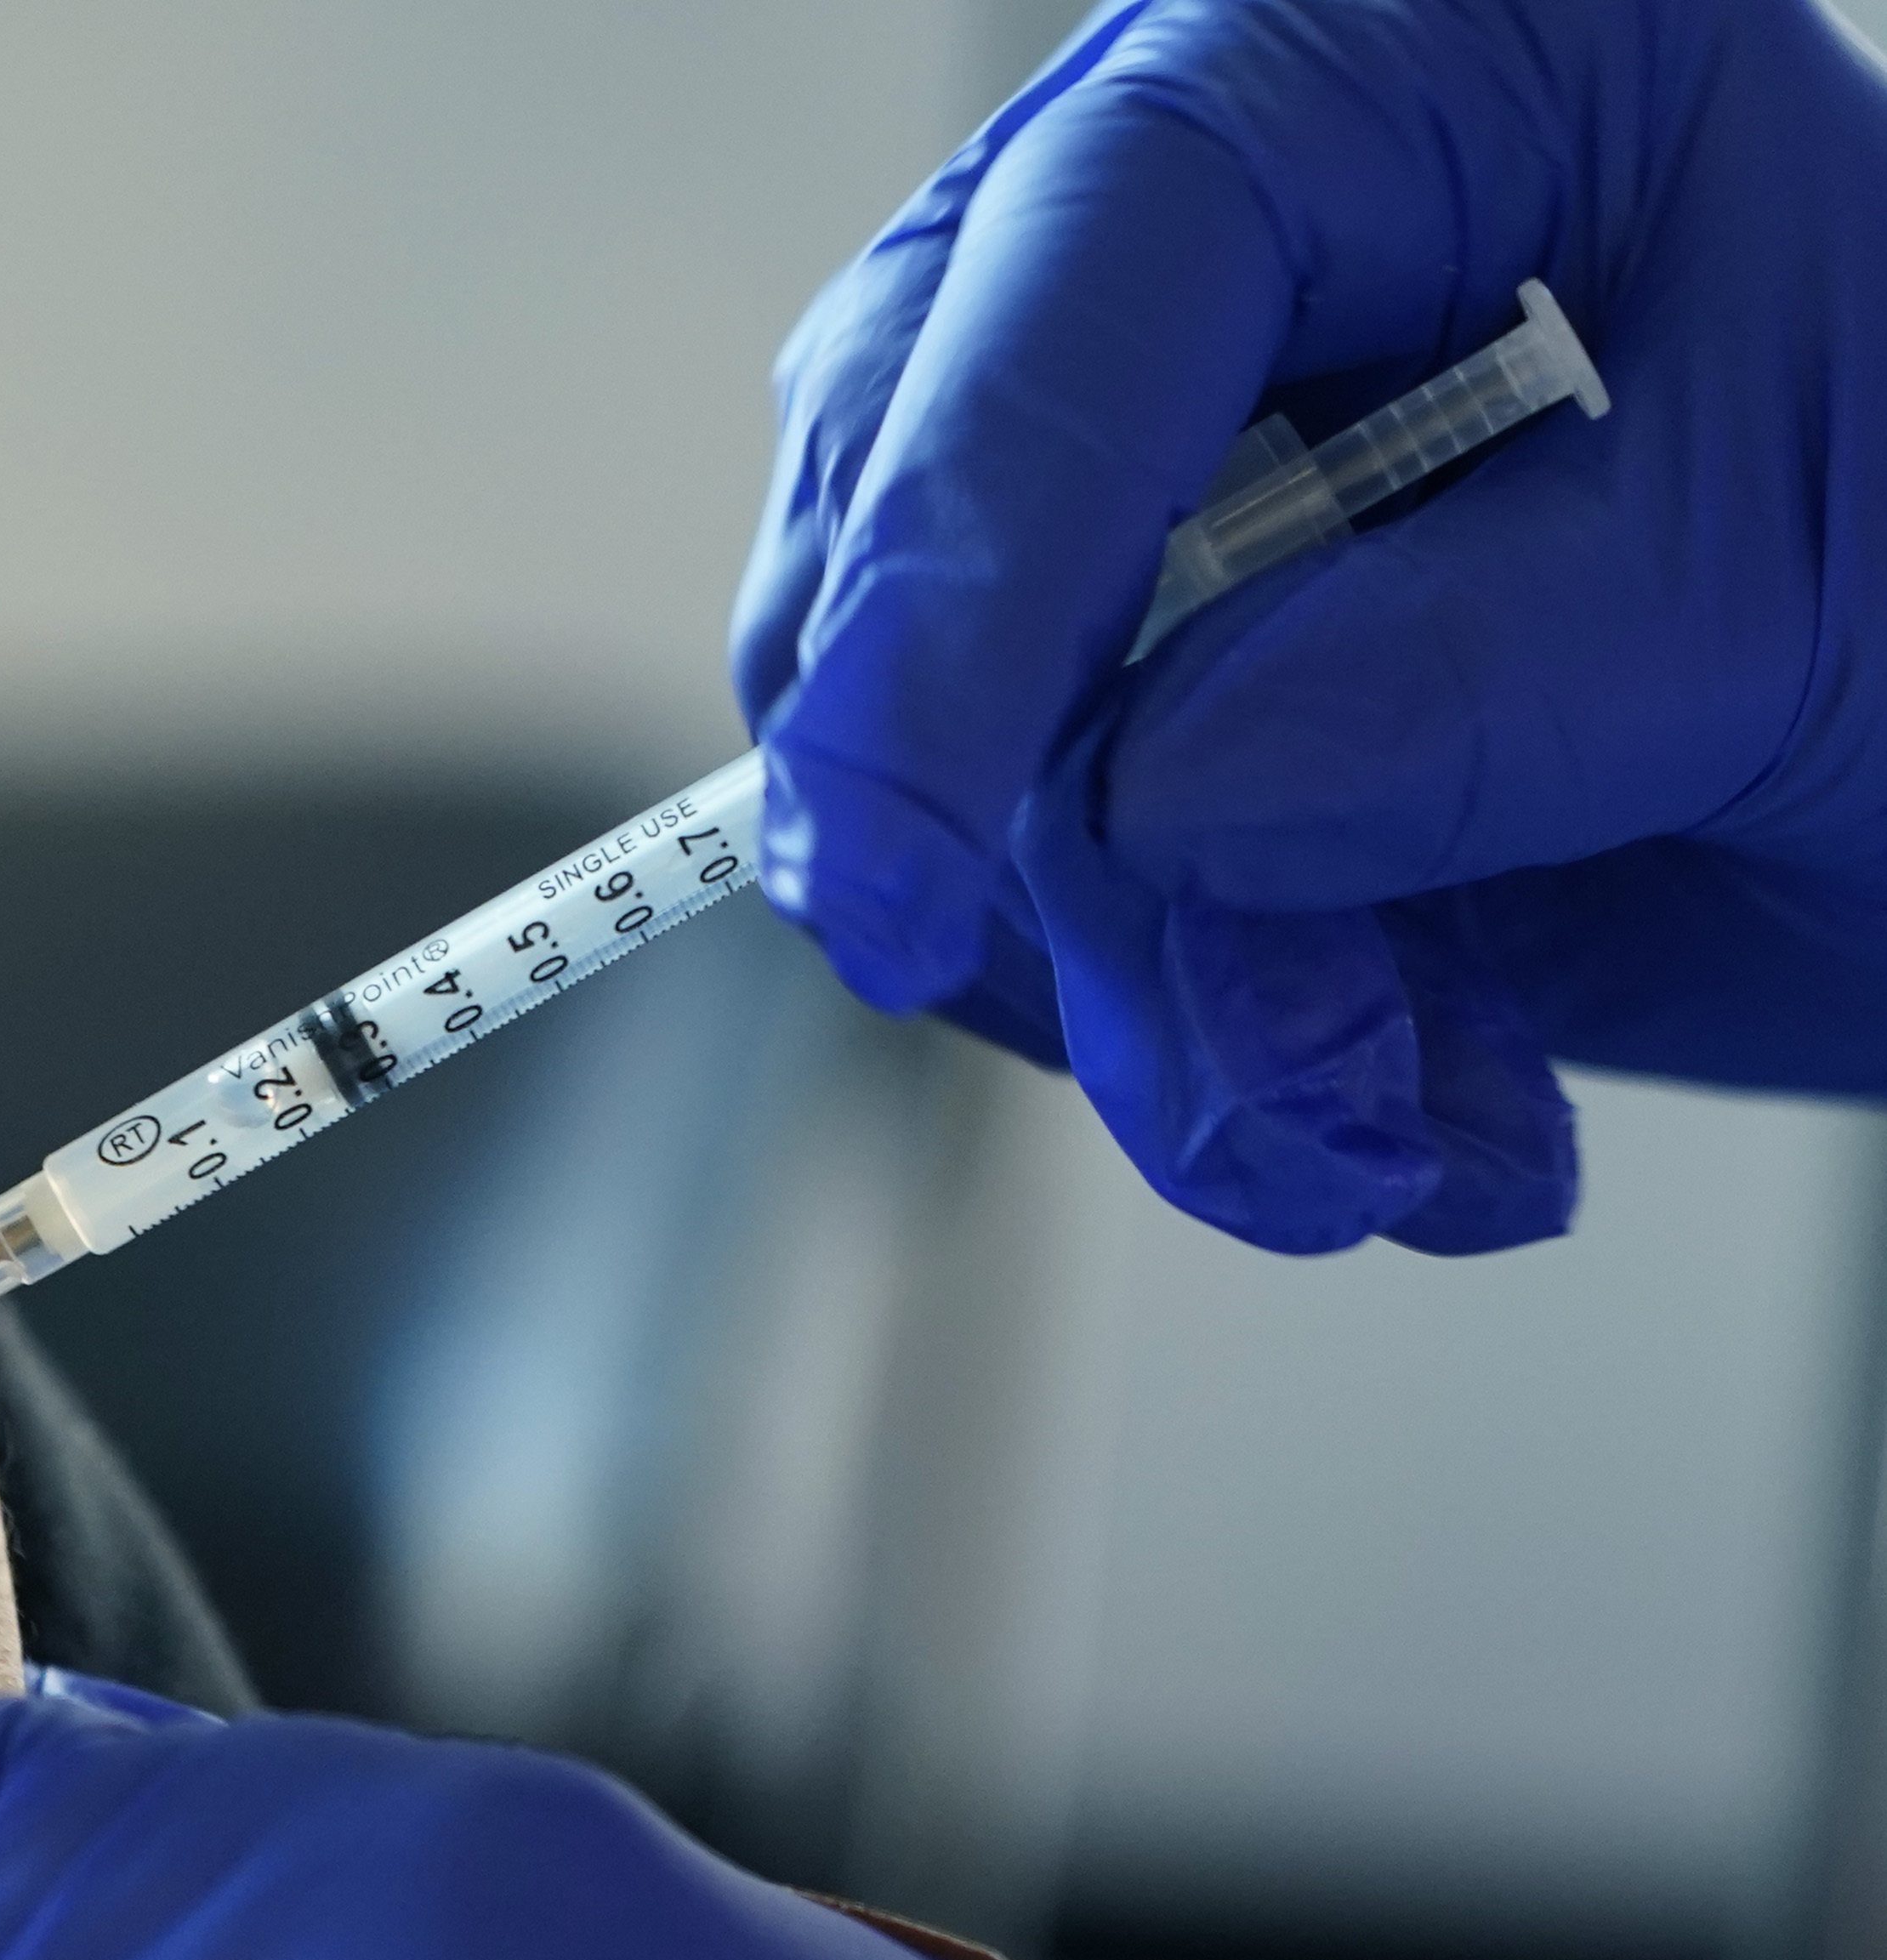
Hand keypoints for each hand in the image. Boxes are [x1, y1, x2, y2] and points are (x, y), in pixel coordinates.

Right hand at [737, 0, 1886, 1254]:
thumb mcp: (1807, 602)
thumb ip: (1474, 687)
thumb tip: (1151, 804)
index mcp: (1421, 69)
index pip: (1084, 271)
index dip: (955, 578)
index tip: (895, 876)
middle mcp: (1242, 248)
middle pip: (929, 523)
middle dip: (1062, 860)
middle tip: (1237, 1092)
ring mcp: (1170, 485)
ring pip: (969, 764)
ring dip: (1171, 1015)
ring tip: (1408, 1123)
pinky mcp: (1150, 698)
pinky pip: (1047, 899)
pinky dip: (1214, 1053)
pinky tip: (1417, 1092)